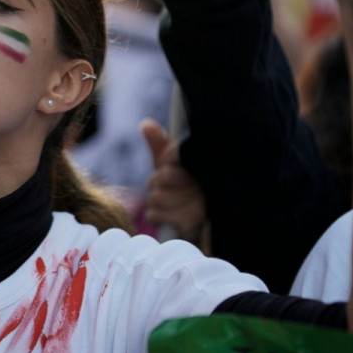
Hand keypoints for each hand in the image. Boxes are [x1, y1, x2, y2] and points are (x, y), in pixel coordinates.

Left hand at [141, 119, 206, 243]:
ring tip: (172, 203)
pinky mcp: (190, 225)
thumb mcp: (173, 166)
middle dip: (158, 184)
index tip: (173, 168)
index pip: (170, 156)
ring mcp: (200, 205)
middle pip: (160, 177)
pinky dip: (157, 216)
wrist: (204, 229)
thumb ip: (161, 145)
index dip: (166, 163)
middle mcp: (207, 182)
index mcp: (203, 164)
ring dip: (157, 201)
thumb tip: (146, 124)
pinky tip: (171, 217)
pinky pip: (154, 214)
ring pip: (155, 196)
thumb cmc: (185, 192)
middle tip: (172, 189)